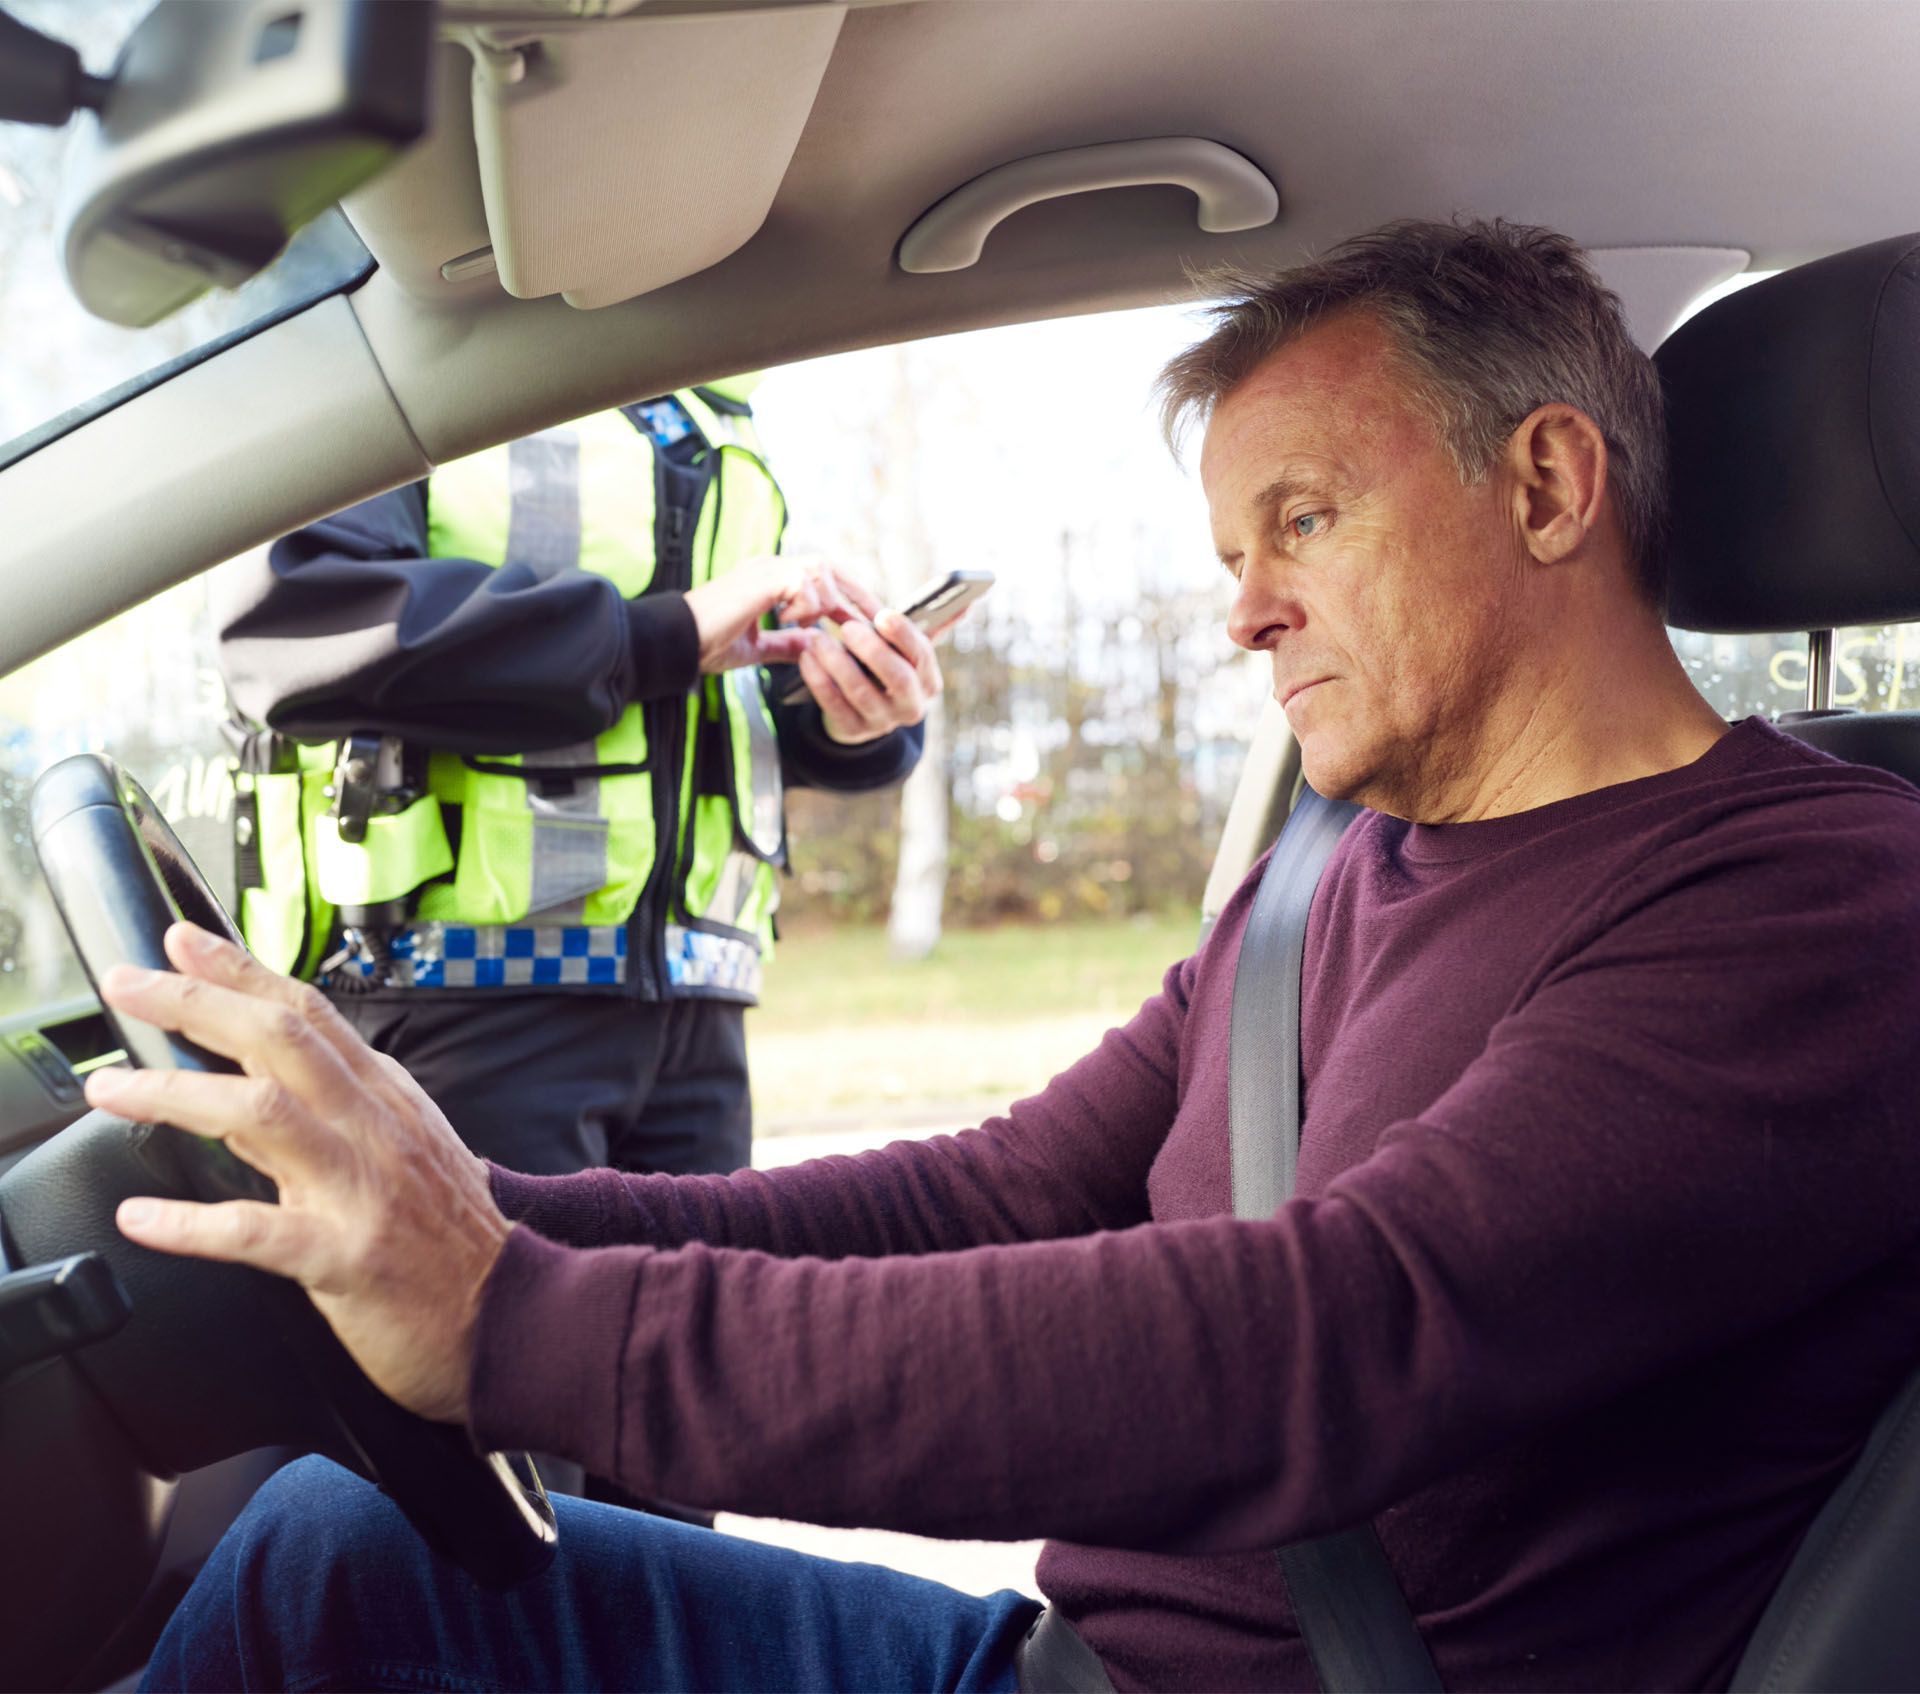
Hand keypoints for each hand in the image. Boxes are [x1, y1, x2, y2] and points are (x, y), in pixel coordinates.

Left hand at [82, 924, 508, 1424]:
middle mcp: (375, 1129)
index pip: (309, 1014)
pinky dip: (192, 1222)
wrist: (513, 1315)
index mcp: (386, 1099)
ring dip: (175, 1096)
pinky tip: (143, 1217)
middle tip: (128, 984)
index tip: (182, 940)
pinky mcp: (347, 1257)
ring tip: (111, 1091)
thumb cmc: (450, 1241)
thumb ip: (329, 1114)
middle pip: (280, 1041)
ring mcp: (363, 1189)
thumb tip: (246, 1082)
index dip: (242, 971)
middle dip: (196, 1004)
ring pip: (262, 1116)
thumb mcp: (403, 1151)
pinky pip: (257, 1231)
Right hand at [685, 554, 868, 674]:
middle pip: (829, 566)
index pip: (820, 576)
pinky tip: (787, 620)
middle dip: (852, 594)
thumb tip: (814, 646)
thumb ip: (786, 643)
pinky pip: (803, 583)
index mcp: (768, 579)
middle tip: (870, 622)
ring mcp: (765, 569)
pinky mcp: (761, 579)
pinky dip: (805, 606)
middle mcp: (769, 567)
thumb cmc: (706, 644)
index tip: (866, 622)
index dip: (847, 596)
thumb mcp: (756, 648)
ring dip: (824, 603)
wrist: (675, 642)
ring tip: (813, 625)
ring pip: (820, 572)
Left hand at [798, 604, 946, 744]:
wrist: (862, 713)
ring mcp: (882, 723)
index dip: (904, 635)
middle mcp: (911, 706)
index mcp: (929, 682)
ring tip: (817, 639)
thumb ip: (932, 626)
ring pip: (861, 693)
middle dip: (873, 651)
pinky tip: (807, 659)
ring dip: (837, 663)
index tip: (883, 614)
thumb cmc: (886, 669)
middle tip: (848, 628)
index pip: (923, 656)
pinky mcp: (853, 732)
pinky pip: (834, 706)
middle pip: (898, 678)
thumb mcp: (907, 652)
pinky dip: (818, 681)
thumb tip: (968, 604)